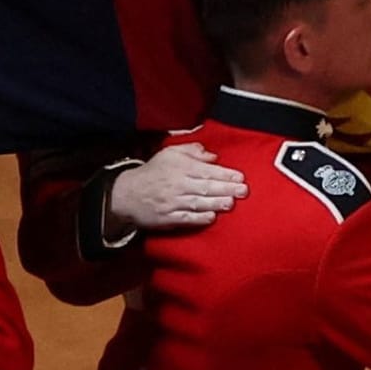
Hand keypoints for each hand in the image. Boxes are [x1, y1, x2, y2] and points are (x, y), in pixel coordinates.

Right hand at [106, 143, 247, 235]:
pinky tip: (212, 217)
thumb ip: (192, 151)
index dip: (224, 174)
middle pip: (205, 186)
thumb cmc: (152, 172)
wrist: (127, 194)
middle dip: (226, 188)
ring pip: (198, 202)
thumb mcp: (169, 153)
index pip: (206, 170)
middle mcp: (177, 184)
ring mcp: (172, 202)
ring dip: (216, 203)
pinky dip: (199, 218)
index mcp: (179, 167)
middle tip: (243, 191)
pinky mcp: (168, 218)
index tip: (240, 177)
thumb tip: (213, 156)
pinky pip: (186, 218)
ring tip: (232, 203)